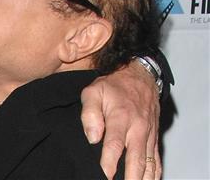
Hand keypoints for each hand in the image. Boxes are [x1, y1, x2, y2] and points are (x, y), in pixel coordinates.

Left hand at [80, 62, 160, 179]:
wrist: (140, 77)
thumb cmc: (114, 85)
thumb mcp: (93, 91)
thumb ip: (89, 113)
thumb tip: (92, 138)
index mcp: (121, 117)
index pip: (115, 145)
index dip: (108, 163)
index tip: (104, 176)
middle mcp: (138, 128)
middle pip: (135, 160)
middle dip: (129, 177)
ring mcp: (148, 134)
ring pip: (148, 163)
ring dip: (142, 178)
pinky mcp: (154, 137)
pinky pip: (156, 159)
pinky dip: (154, 173)